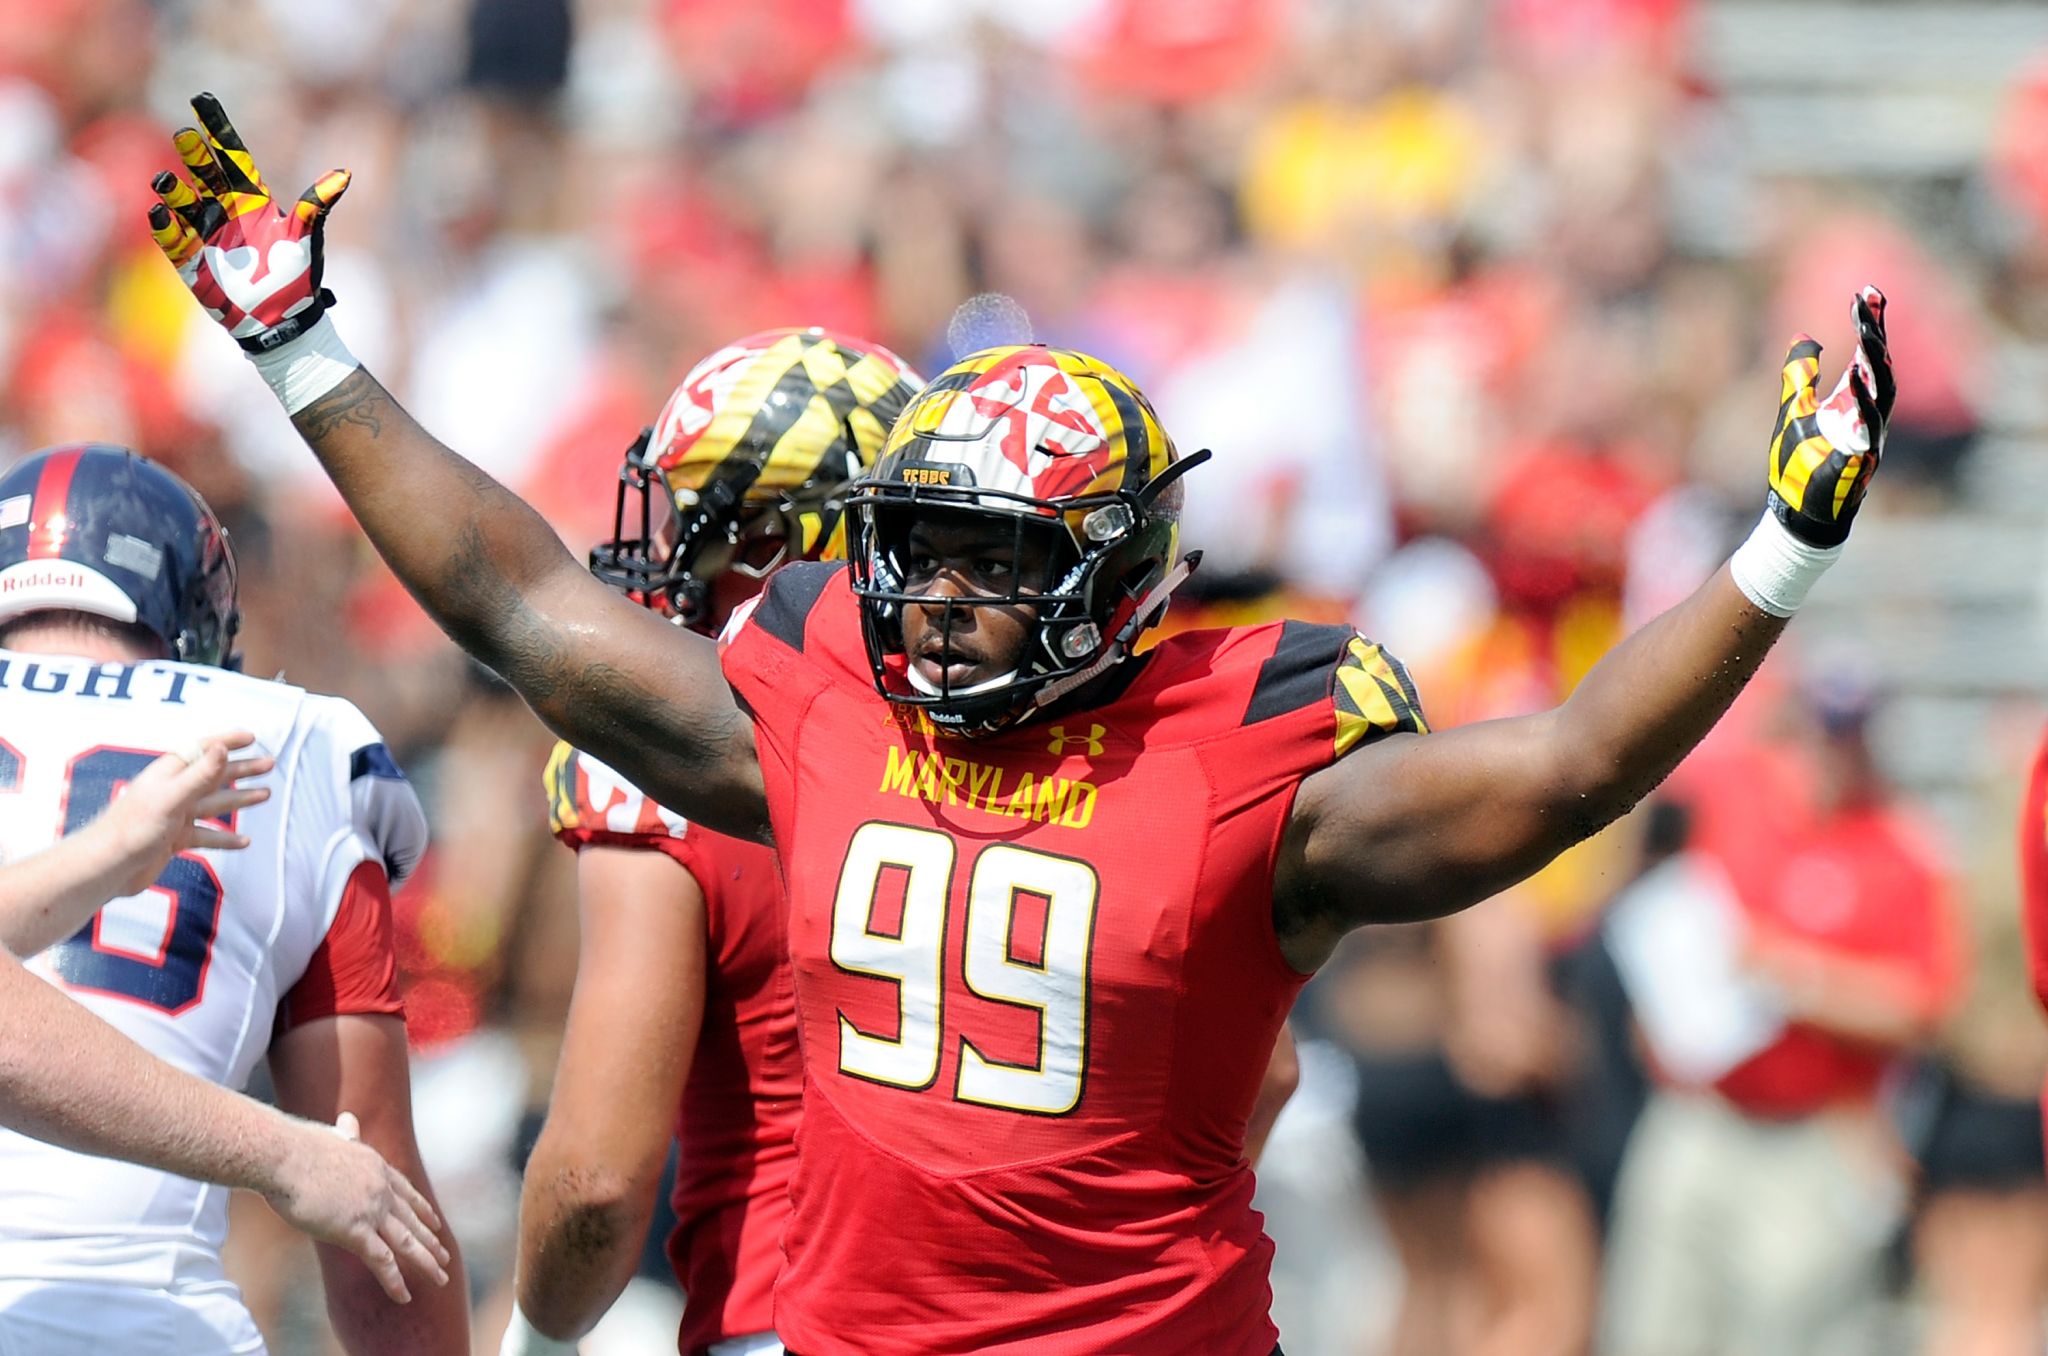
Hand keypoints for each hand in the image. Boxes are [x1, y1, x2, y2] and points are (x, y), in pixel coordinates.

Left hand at [96, 734, 273, 895]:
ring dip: (240, 799)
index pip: (204, 750)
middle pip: (215, 776)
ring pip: (215, 804)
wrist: (108, 868)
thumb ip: (200, 774)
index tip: (252, 737)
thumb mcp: (172, 797)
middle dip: (242, 769)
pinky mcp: (174, 839)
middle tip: (270, 764)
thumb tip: (222, 747)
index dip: (228, 742)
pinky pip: (207, 835)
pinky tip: (244, 841)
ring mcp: (175, 816)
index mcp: (171, 774)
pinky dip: (226, 837)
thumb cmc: (134, 829)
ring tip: (266, 794)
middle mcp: (175, 791)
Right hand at [147, 92, 350, 352]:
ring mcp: (207, 236)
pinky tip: (159, 212)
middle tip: (186, 137)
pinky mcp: (192, 263)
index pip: (232, 157)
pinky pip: (174, 240)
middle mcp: (226, 213)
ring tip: (166, 181)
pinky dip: (165, 227)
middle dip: (194, 156)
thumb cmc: (298, 279)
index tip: (201, 98)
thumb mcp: (307, 238)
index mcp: (253, 201)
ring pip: (184, 205)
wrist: (283, 323)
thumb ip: (317, 205)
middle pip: (205, 176)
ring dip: (174, 192)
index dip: (217, 128)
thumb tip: (345, 174)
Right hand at [263, 1112, 451, 1304]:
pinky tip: (405, 1296)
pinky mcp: (355, 1229)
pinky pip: (382, 1260)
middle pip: (412, 1220)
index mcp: (375, 1167)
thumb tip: (348, 1118)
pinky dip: (394, 1280)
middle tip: (445, 1257)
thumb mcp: (330, 1137)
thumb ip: (345, 1135)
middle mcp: (380, 1188)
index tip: (435, 1222)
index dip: (421, 1210)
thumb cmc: (297, 1147)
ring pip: (406, 1242)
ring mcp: (371, 1209)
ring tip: (442, 1279)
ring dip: (425, 1263)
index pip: (405, 1192)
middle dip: (430, 1241)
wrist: (284, 1155)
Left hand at [1767, 285, 1894, 546]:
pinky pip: (1867, 430)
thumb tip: (1802, 336)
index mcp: (1854, 402)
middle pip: (1881, 369)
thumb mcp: (1794, 409)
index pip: (1869, 355)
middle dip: (1875, 336)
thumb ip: (1800, 375)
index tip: (1869, 291)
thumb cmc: (1799, 463)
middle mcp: (1868, 416)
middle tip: (1867, 303)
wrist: (1798, 512)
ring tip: (1867, 335)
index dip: (1873, 324)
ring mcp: (1867, 439)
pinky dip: (1864, 406)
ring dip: (1876, 365)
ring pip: (1882, 396)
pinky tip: (1856, 380)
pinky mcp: (1857, 462)